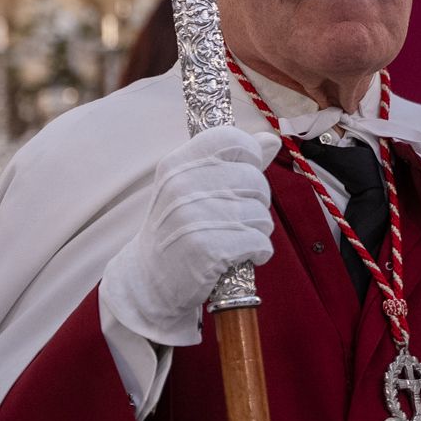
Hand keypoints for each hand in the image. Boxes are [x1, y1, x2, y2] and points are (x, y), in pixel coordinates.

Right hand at [100, 125, 279, 347]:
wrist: (148, 281)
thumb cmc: (177, 229)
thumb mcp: (192, 187)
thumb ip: (233, 162)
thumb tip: (271, 140)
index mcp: (178, 164)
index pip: (230, 139)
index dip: (250, 154)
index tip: (246, 172)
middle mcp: (183, 186)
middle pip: (254, 178)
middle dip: (258, 200)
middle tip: (241, 216)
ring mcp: (194, 218)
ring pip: (260, 213)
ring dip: (259, 229)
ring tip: (240, 238)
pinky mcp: (208, 250)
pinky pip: (259, 242)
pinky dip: (259, 252)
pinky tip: (245, 255)